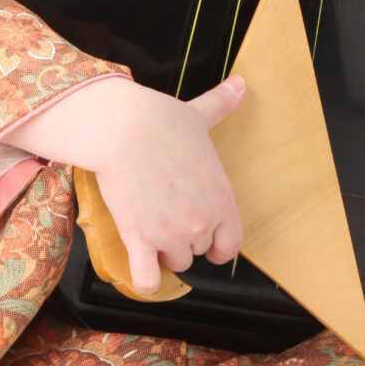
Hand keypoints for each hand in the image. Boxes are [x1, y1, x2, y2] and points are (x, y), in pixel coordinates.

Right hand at [17, 75, 245, 298]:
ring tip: (147, 228)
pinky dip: (143, 280)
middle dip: (182, 241)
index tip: (203, 239)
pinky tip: (138, 266)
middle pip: (197, 254)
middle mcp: (201, 222)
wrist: (123, 128)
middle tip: (165, 217)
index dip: (216, 244)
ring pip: (173, 264)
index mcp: (222, 199)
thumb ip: (222, 105)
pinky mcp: (140, 239)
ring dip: (161, 253)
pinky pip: (147, 280)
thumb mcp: (199, 115)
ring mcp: (171, 234)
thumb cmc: (159, 121)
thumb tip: (241, 84)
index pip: (230, 245)